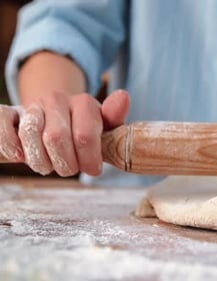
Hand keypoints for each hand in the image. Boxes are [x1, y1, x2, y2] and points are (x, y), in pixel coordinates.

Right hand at [0, 89, 129, 176]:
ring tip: (49, 167)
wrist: (57, 117)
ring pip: (30, 134)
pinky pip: (2, 124)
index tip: (93, 170)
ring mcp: (33, 105)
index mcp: (84, 102)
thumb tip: (123, 97)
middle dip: (65, 163)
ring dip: (40, 160)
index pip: (85, 135)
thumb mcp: (106, 126)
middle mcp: (57, 99)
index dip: (88, 159)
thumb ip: (114, 117)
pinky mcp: (10, 112)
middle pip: (56, 138)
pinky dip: (10, 144)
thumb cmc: (85, 129)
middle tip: (69, 170)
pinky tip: (21, 156)